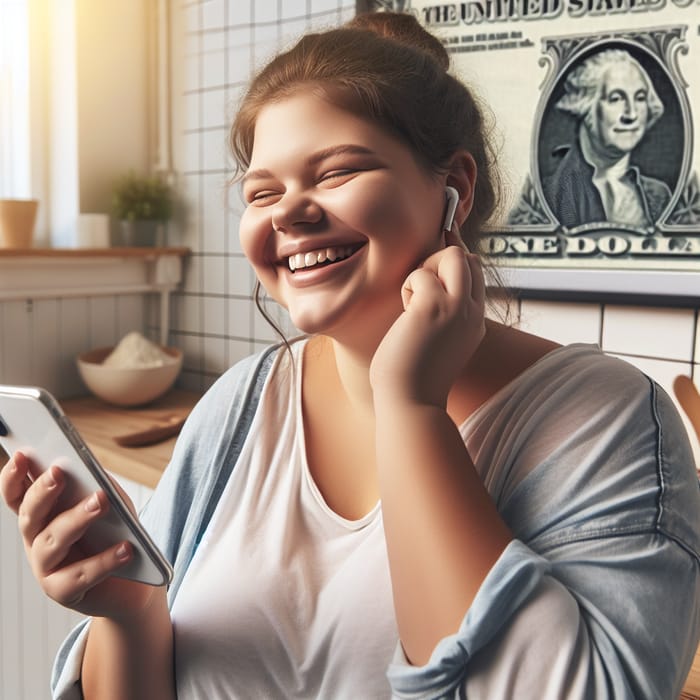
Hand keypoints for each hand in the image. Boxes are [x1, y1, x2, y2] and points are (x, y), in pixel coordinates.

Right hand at [0, 451, 157, 619]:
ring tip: (102, 502)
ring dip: (77, 519)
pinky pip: (80, 575)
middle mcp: (36, 541)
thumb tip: (91, 470)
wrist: (132, 583)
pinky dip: (104, 560)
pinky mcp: (62, 592)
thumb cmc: (116, 535)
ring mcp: (45, 568)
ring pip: (52, 541)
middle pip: (30, 514)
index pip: (18, 494)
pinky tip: (126, 548)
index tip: (23, 454)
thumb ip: (97, 487)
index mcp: (43, 516)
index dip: (14, 476)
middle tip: (59, 472)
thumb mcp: (111, 504)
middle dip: (42, 492)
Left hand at [370, 245, 485, 407]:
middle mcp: (473, 312)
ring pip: (452, 255)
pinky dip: (408, 287)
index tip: (436, 254)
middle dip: (438, 262)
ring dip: (425, 271)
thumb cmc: (412, 375)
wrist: (410, 402)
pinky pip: (421, 274)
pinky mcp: (435, 307)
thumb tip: (428, 282)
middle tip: (419, 292)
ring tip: (413, 304)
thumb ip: (441, 313)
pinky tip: (406, 313)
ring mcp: (458, 308)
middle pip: (468, 258)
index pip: (475, 273)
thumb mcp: (437, 340)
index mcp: (474, 321)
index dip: (453, 261)